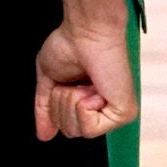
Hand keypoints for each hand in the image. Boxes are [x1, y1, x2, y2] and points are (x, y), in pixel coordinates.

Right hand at [34, 18, 136, 140]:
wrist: (85, 32)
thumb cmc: (69, 45)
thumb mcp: (48, 78)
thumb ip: (44, 108)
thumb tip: (44, 134)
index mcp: (86, 101)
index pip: (65, 126)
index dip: (55, 105)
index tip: (63, 82)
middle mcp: (102, 109)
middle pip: (69, 131)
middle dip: (62, 103)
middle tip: (74, 81)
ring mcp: (113, 113)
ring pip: (77, 131)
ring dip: (71, 101)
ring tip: (83, 82)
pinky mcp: (122, 113)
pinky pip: (89, 129)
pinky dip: (83, 106)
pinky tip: (93, 89)